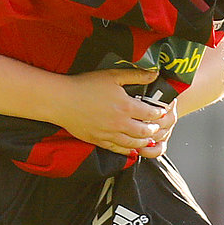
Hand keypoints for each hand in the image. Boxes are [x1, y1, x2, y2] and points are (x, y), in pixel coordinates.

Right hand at [53, 65, 174, 154]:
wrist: (61, 100)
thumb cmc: (85, 85)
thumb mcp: (113, 75)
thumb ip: (136, 75)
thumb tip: (154, 74)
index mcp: (126, 106)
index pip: (151, 114)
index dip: (159, 114)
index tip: (161, 112)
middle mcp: (120, 123)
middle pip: (145, 132)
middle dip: (154, 130)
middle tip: (157, 127)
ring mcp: (110, 134)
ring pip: (134, 144)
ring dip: (144, 142)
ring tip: (148, 139)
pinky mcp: (99, 141)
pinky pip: (118, 150)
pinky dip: (128, 150)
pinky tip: (132, 149)